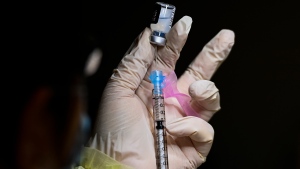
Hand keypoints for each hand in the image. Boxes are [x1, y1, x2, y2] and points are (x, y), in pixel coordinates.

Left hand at [89, 16, 234, 168]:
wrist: (117, 166)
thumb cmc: (114, 131)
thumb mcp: (118, 89)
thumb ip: (135, 61)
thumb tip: (149, 34)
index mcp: (154, 88)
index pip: (170, 59)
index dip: (177, 41)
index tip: (183, 24)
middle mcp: (172, 102)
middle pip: (198, 74)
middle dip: (213, 55)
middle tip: (225, 37)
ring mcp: (184, 122)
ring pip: (210, 99)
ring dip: (207, 90)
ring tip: (195, 90)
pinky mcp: (194, 144)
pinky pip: (205, 130)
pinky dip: (191, 127)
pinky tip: (174, 131)